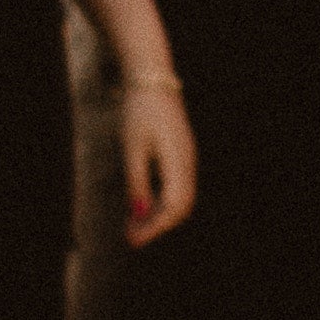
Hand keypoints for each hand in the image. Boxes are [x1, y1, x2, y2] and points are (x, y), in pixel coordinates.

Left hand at [116, 73, 196, 243]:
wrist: (153, 79)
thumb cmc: (139, 112)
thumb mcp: (132, 148)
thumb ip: (136, 182)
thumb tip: (138, 215)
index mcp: (178, 161)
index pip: (174, 207)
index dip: (155, 227)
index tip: (133, 240)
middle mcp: (188, 162)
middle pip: (181, 207)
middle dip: (157, 225)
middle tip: (131, 238)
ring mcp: (187, 158)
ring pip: (180, 198)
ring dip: (159, 215)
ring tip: (132, 225)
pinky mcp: (181, 154)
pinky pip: (177, 186)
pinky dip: (161, 201)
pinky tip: (142, 204)